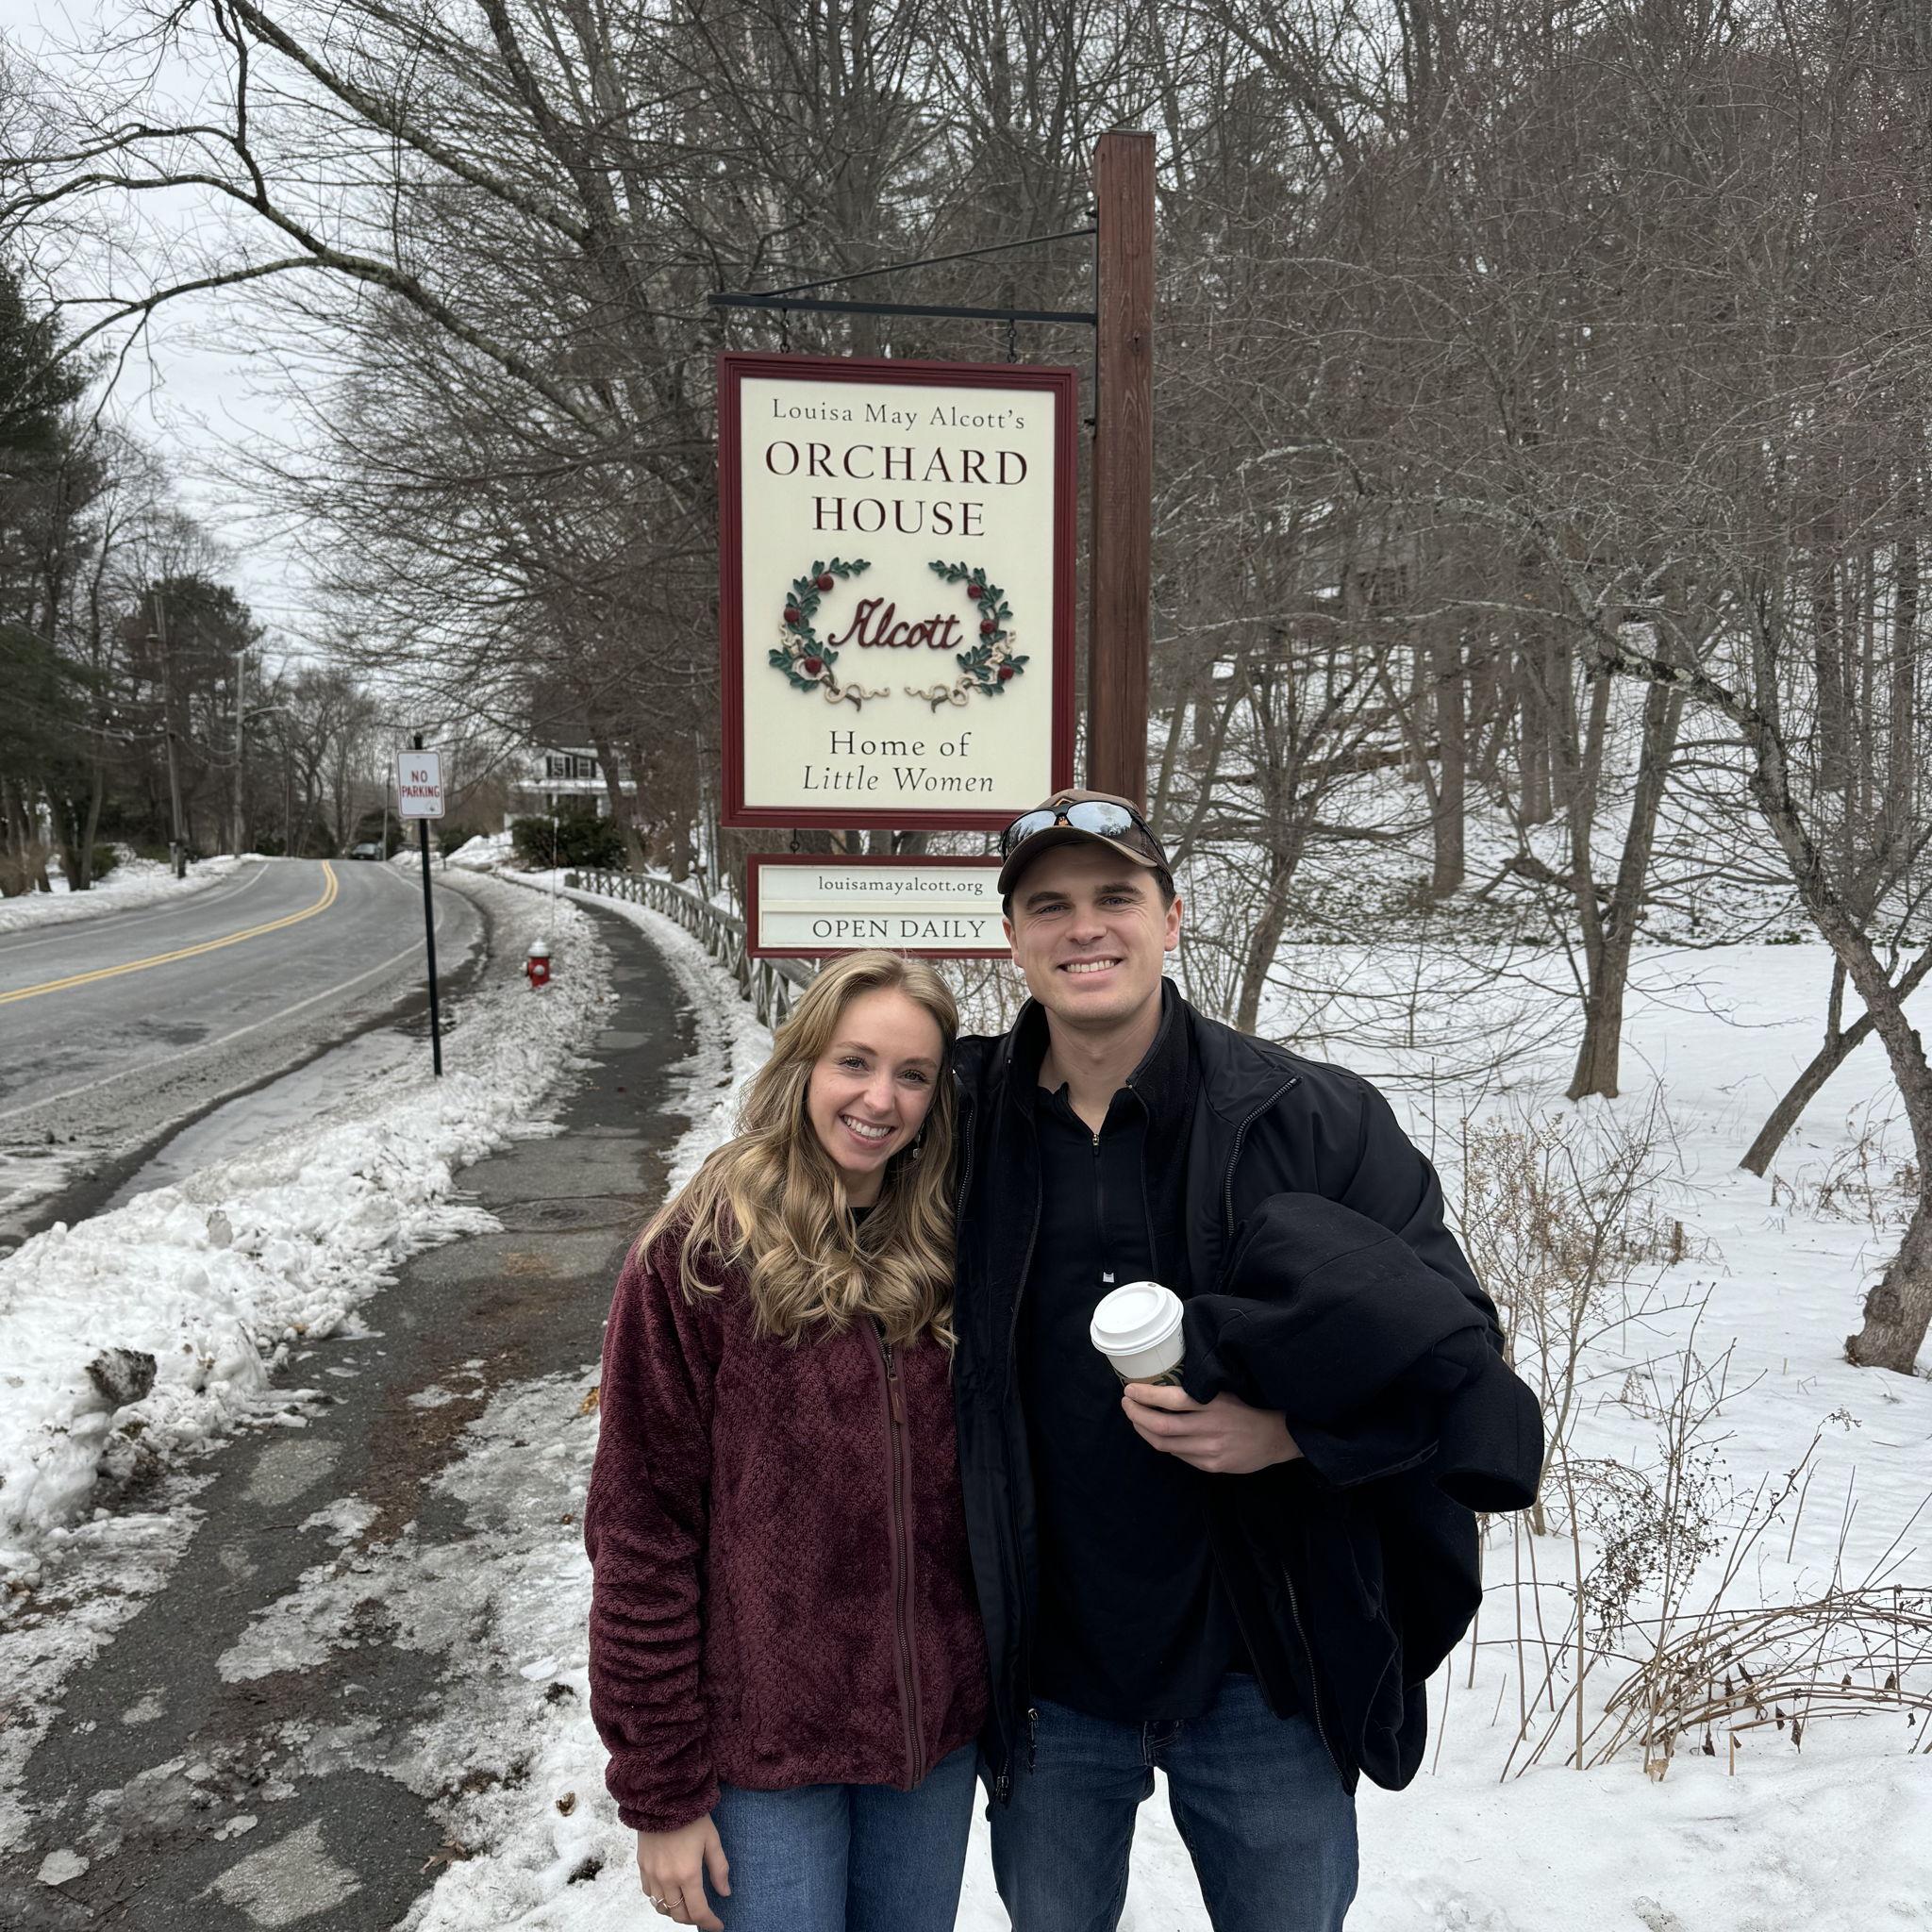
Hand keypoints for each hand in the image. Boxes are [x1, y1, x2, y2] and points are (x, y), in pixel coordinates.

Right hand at [636, 1815, 729, 1928]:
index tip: (718, 1926)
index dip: (710, 1922)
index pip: (698, 1911)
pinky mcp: (642, 1866)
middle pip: (678, 1914)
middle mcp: (667, 1879)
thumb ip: (719, 1869)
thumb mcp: (712, 1839)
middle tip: (704, 1914)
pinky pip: (649, 1893)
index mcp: (688, 1873)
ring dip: (675, 1911)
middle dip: (693, 1919)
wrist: (663, 1797)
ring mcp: (652, 1874)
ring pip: (662, 1907)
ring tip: (687, 1905)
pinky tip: (669, 1892)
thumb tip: (725, 1893)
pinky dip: (660, 1899)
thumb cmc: (692, 1817)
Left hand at [1122, 1383, 1302, 1473]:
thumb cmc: (1252, 1406)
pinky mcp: (1213, 1465)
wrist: (1281, 1436)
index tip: (1130, 1388)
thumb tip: (1166, 1382)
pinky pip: (1180, 1456)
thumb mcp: (1229, 1389)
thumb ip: (1202, 1389)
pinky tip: (1158, 1434)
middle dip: (1136, 1414)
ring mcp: (1211, 1450)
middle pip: (1161, 1425)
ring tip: (1136, 1418)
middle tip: (1127, 1403)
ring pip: (1165, 1444)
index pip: (1171, 1399)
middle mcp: (1211, 1427)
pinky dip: (1164, 1444)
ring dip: (1144, 1430)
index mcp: (1215, 1403)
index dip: (1145, 1395)